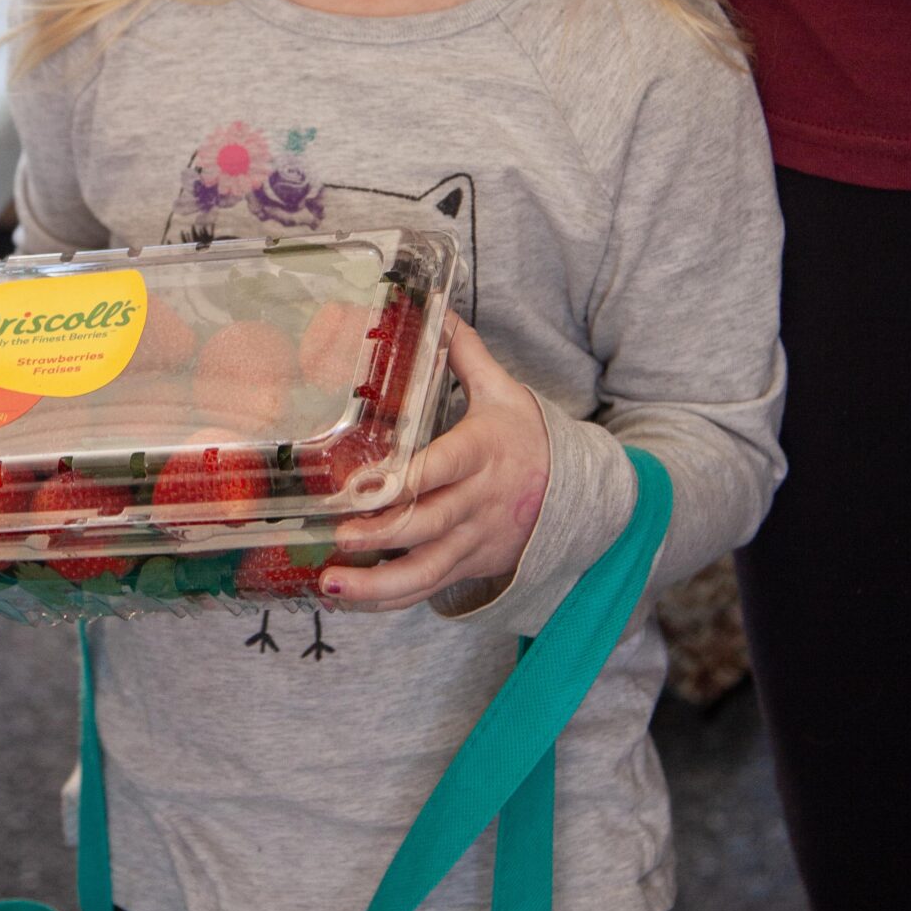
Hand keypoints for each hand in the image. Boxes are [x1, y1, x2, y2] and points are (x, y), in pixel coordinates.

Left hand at [322, 317, 549, 610]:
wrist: (579, 495)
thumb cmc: (528, 438)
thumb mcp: (505, 391)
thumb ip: (466, 354)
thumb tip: (436, 308)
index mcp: (481, 452)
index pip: (443, 466)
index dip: (405, 479)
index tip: (365, 484)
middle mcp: (476, 502)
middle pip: (428, 524)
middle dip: (381, 534)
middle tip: (338, 535)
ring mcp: (473, 539)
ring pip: (425, 570)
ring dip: (376, 584)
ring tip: (331, 585)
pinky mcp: (469, 565)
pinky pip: (427, 588)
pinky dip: (388, 600)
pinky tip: (348, 601)